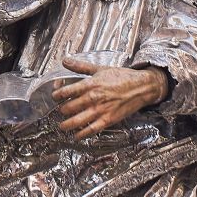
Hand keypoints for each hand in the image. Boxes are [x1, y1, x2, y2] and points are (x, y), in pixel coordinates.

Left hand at [52, 56, 169, 139]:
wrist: (141, 87)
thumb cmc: (122, 77)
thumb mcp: (100, 69)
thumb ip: (81, 67)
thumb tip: (65, 60)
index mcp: (90, 84)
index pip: (66, 91)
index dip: (57, 95)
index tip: (54, 97)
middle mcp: (94, 98)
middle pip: (69, 107)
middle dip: (61, 110)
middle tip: (60, 111)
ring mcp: (101, 110)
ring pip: (77, 121)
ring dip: (67, 125)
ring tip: (62, 126)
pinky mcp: (108, 120)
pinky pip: (91, 130)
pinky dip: (82, 134)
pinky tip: (77, 136)